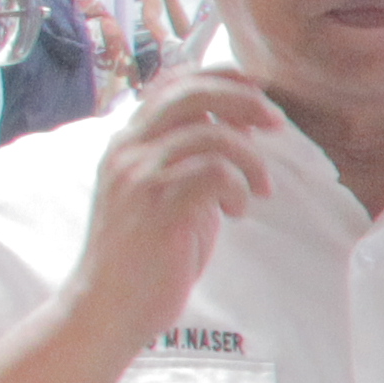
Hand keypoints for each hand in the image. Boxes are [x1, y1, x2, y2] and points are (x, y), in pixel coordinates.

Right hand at [67, 67, 291, 342]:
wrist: (108, 306)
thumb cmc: (144, 254)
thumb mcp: (164, 193)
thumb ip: (190, 158)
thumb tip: (237, 126)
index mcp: (127, 142)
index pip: (170, 84)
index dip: (218, 76)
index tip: (256, 87)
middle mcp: (128, 150)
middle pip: (192, 95)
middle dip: (243, 101)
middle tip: (275, 123)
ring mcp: (141, 175)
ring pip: (212, 134)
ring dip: (250, 160)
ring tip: (259, 190)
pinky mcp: (160, 205)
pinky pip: (216, 173)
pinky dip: (240, 188)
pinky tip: (238, 211)